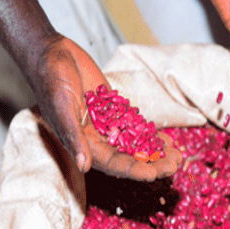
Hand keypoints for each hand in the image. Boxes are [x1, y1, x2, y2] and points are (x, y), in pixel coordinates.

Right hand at [33, 37, 181, 180]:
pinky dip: (152, 135)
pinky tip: (169, 141)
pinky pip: (137, 127)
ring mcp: (109, 124)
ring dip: (156, 152)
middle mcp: (97, 138)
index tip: (154, 175)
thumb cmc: (51, 81)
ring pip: (136, 144)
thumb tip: (84, 166)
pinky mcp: (117, 110)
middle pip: (129, 157)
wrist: (55, 54)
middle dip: (152, 164)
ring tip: (179, 157)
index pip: (111, 164)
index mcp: (82, 143)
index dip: (133, 170)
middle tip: (175, 166)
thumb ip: (74, 137)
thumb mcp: (63, 108)